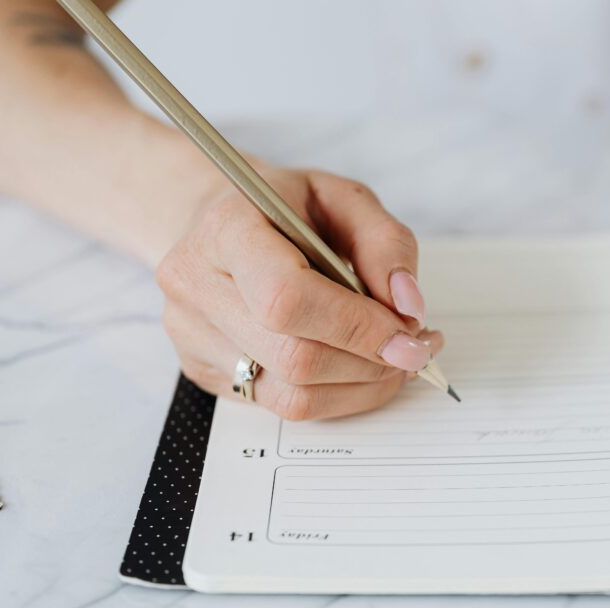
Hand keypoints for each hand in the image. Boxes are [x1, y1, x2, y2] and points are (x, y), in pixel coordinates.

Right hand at [156, 167, 442, 419]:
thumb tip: (409, 309)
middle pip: (294, 357)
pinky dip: (338, 396)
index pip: (288, 298)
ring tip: (396, 358)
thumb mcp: (344, 200)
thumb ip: (385, 244)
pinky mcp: (203, 371)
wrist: (217, 224)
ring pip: (292, 396)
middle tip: (417, 346)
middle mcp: (196, 285)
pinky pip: (282, 406)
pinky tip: (361, 367)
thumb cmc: (284, 209)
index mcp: (227, 228)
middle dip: (371, 362)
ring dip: (362, 387)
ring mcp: (192, 335)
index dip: (358, 326)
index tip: (410, 333)